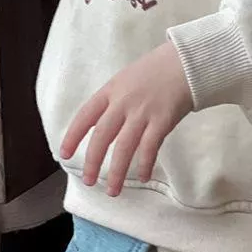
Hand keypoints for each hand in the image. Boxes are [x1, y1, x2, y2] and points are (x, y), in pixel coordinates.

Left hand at [60, 42, 193, 196]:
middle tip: (89, 181)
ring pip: (124, 147)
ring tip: (113, 190)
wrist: (187, 61)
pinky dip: (145, 164)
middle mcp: (123, 102)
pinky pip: (149, 147)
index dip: (72, 136)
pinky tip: (143, 177)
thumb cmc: (159, 69)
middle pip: (102, 136)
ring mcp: (143, 111)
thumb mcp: (128, 78)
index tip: (64, 154)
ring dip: (117, 172)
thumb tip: (106, 124)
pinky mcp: (163, 120)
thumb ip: (116, 99)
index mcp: (111, 90)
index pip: (85, 116)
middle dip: (93, 162)